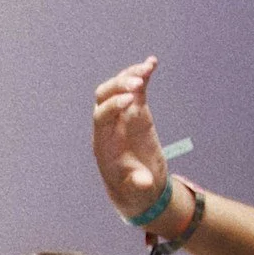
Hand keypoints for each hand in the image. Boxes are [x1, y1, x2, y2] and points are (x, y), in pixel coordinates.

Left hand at [93, 57, 183, 226]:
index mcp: (103, 142)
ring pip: (119, 88)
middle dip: (119, 87)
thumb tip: (144, 182)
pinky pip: (136, 89)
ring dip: (130, 76)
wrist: (141, 187)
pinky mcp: (137, 111)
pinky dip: (142, 75)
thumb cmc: (134, 190)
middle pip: (104, 96)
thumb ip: (138, 185)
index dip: (112, 107)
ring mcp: (122, 115)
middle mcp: (109, 125)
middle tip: (138, 85)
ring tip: (147, 69)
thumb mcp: (137, 191)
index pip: (100, 117)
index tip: (130, 101)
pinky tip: (152, 63)